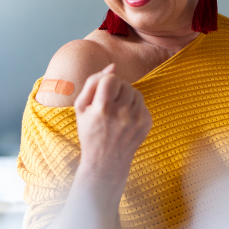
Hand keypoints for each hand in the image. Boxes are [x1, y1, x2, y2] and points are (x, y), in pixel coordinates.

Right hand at [74, 64, 151, 183]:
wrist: (106, 161)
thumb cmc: (90, 131)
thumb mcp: (81, 107)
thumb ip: (93, 82)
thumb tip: (113, 67)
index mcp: (103, 109)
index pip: (112, 79)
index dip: (106, 84)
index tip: (102, 95)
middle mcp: (122, 114)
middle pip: (125, 84)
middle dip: (118, 90)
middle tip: (109, 105)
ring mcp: (136, 120)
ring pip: (137, 93)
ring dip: (128, 98)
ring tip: (118, 112)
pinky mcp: (147, 124)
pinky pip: (143, 104)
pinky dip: (135, 109)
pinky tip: (126, 121)